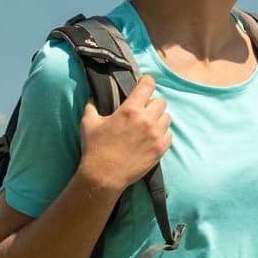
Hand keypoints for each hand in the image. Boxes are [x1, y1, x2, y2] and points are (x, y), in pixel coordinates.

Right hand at [75, 76, 173, 193]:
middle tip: (143, 110)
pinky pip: (169, 134)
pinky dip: (162, 134)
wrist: (103, 176)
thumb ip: (92, 104)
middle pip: (160, 101)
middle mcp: (146, 120)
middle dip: (152, 103)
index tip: (145, 83)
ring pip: (167, 117)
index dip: (147, 82)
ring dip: (158, 118)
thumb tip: (94, 95)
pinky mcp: (160, 149)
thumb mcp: (88, 122)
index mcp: (130, 110)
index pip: (148, 85)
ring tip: (147, 125)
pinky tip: (151, 137)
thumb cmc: (95, 148)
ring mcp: (155, 136)